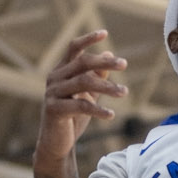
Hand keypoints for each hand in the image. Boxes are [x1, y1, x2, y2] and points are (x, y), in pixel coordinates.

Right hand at [34, 30, 126, 170]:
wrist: (57, 143)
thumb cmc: (73, 117)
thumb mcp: (88, 94)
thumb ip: (96, 75)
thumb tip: (109, 55)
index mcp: (61, 70)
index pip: (73, 48)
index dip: (88, 39)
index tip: (105, 34)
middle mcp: (54, 78)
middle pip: (82, 63)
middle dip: (105, 63)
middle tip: (124, 64)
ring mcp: (52, 93)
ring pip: (83, 83)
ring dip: (107, 87)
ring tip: (124, 92)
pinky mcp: (54, 110)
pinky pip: (80, 106)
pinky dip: (98, 110)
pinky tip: (111, 115)